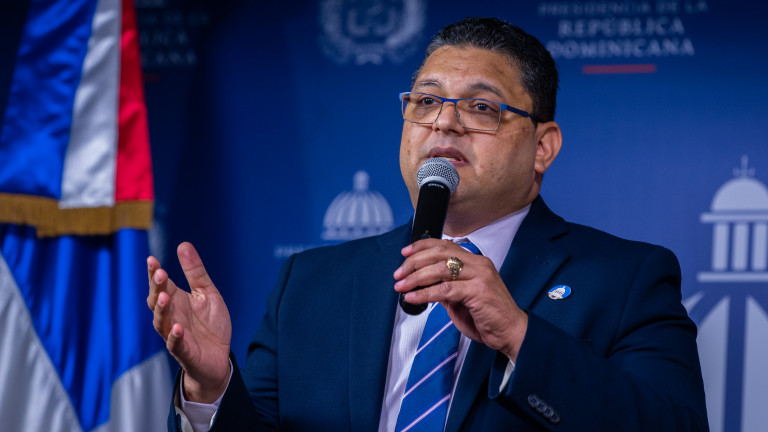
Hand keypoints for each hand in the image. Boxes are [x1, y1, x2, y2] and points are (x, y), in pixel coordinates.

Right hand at [147, 242, 231, 402]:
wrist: (219, 358)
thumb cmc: (210, 325)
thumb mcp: (207, 293)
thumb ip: (195, 272)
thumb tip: (183, 244)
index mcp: (176, 301)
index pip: (161, 285)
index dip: (155, 273)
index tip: (152, 260)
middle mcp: (171, 316)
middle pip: (157, 301)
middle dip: (157, 288)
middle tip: (160, 274)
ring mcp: (175, 335)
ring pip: (162, 322)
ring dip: (162, 310)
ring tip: (164, 297)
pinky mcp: (185, 352)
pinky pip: (176, 344)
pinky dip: (175, 336)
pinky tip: (177, 328)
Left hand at [393, 239, 527, 360]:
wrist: (511, 333)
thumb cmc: (488, 317)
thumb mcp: (461, 299)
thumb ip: (445, 288)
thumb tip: (423, 283)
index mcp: (476, 261)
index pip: (445, 245)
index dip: (422, 246)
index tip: (405, 253)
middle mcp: (479, 264)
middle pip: (440, 253)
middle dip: (414, 262)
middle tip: (399, 273)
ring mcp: (480, 276)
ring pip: (441, 269)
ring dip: (416, 277)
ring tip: (401, 286)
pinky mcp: (479, 291)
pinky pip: (445, 289)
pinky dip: (425, 293)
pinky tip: (413, 297)